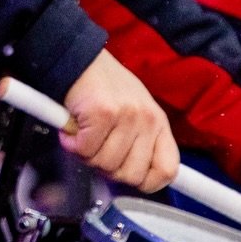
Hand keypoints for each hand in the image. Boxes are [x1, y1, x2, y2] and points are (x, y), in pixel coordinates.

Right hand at [61, 50, 178, 191]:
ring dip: (87, 154)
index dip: (147, 183)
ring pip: (105, 165)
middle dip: (108, 168)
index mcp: (158, 122)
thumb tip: (134, 178)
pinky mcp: (103, 113)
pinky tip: (72, 127)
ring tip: (84, 133)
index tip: (130, 179)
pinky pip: (85, 150)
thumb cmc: (104, 87)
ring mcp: (127, 116)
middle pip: (131, 175)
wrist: (79, 58)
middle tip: (96, 149)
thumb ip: (139, 142)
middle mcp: (147, 120)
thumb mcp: (134, 112)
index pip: (167, 169)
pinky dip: (72, 143)